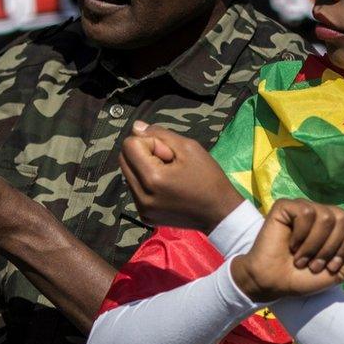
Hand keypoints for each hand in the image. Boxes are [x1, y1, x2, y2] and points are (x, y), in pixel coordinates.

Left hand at [119, 121, 243, 232]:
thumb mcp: (189, 147)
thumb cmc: (208, 178)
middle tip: (168, 161)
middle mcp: (141, 196)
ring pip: (128, 174)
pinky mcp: (144, 216)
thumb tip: (136, 127)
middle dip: (144, 153)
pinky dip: (146, 182)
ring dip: (144, 167)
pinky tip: (166, 187)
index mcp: (152, 179)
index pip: (130, 145)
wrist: (220, 212)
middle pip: (123, 159)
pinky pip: (135, 189)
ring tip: (168, 175)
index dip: (150, 142)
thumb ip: (159, 134)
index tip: (170, 154)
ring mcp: (142, 209)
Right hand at [231, 199, 343, 301]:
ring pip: (325, 216)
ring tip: (302, 258)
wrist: (275, 284)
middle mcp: (322, 212)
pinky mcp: (285, 206)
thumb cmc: (305, 276)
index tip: (331, 267)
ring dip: (314, 245)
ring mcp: (304, 207)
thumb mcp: (341, 272)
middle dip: (330, 248)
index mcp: (338, 225)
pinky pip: (306, 212)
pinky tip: (291, 245)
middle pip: (343, 219)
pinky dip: (301, 235)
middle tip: (314, 264)